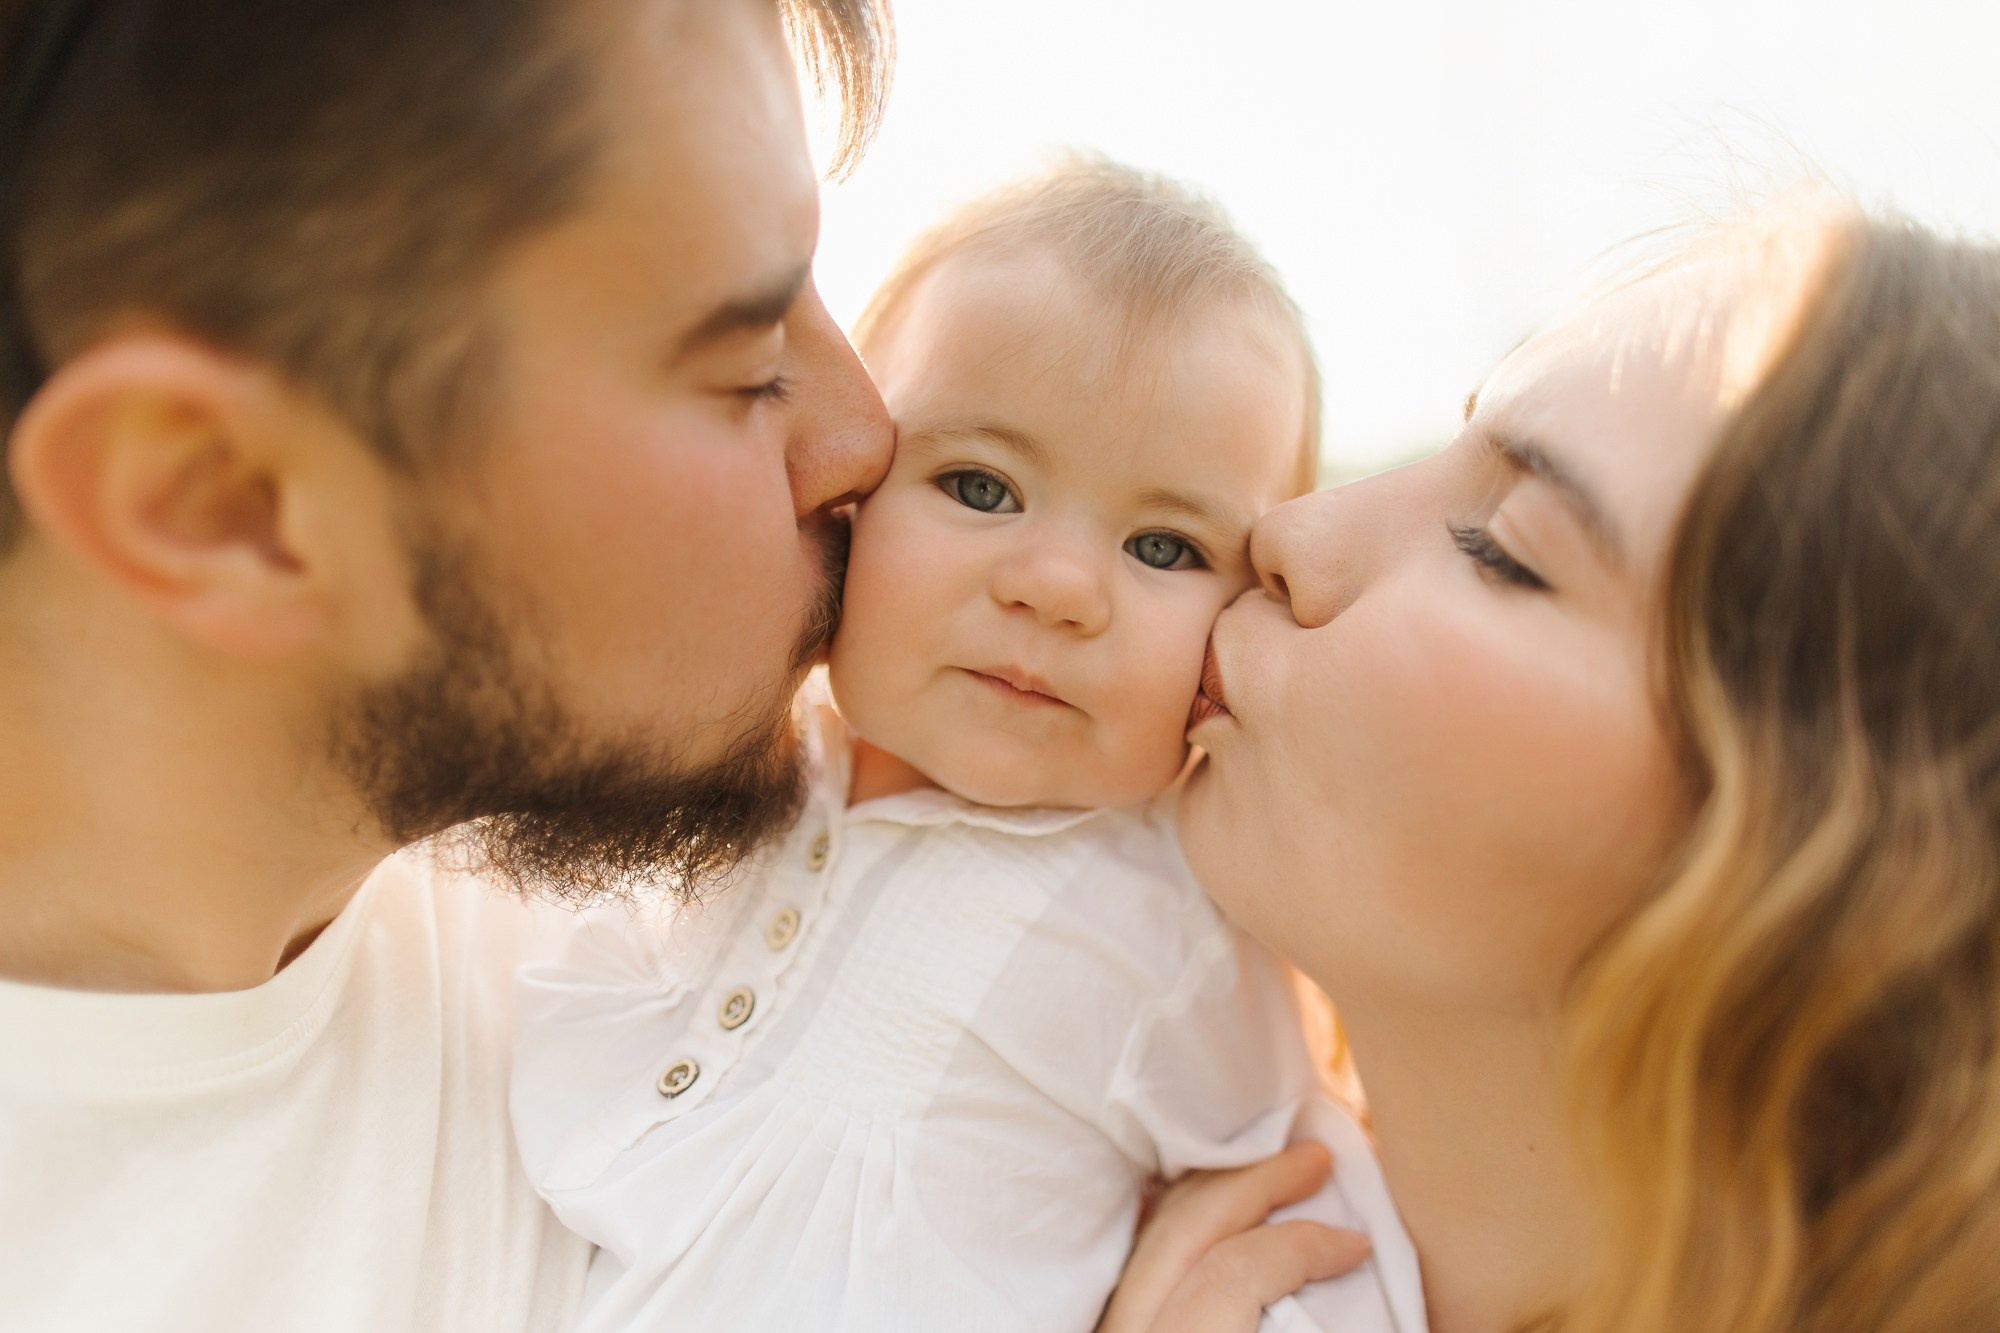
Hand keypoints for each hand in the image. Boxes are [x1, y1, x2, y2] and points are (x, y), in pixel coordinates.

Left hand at [1098, 1142, 1370, 1332]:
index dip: (1302, 1246)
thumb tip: (1349, 1251)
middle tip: (1315, 1159)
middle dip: (1253, 1183)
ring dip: (1213, 1191)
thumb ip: (1292, 1315)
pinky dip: (1175, 1220)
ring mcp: (1104, 1328)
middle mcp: (1125, 1332)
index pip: (1232, 1273)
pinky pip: (1130, 1257)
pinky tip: (1209, 1206)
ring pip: (1147, 1235)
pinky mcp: (1099, 1325)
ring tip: (1268, 1171)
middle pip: (1181, 1233)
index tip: (1355, 1243)